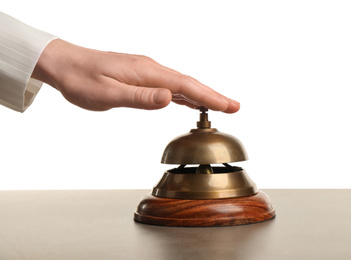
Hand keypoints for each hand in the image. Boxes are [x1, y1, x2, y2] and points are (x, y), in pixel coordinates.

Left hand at [31, 39, 239, 112]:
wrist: (63, 63)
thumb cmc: (81, 80)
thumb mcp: (107, 94)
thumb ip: (139, 97)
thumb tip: (169, 98)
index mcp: (146, 72)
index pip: (185, 86)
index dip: (209, 96)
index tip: (229, 106)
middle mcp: (151, 69)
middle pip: (189, 84)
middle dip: (214, 96)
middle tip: (235, 107)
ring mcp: (147, 72)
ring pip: (182, 85)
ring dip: (202, 96)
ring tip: (221, 106)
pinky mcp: (141, 77)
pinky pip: (170, 86)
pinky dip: (186, 94)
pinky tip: (191, 101)